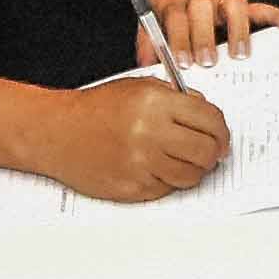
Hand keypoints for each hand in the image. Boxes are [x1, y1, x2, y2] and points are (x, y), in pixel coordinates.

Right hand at [50, 77, 229, 200]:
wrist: (57, 132)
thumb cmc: (96, 109)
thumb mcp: (139, 88)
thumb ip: (177, 100)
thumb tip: (210, 120)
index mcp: (155, 103)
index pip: (211, 121)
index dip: (222, 131)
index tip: (221, 137)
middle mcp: (150, 133)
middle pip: (206, 152)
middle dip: (213, 153)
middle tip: (209, 153)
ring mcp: (141, 163)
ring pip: (191, 176)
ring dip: (193, 170)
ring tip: (180, 160)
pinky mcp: (132, 187)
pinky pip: (167, 189)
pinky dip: (167, 180)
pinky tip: (153, 167)